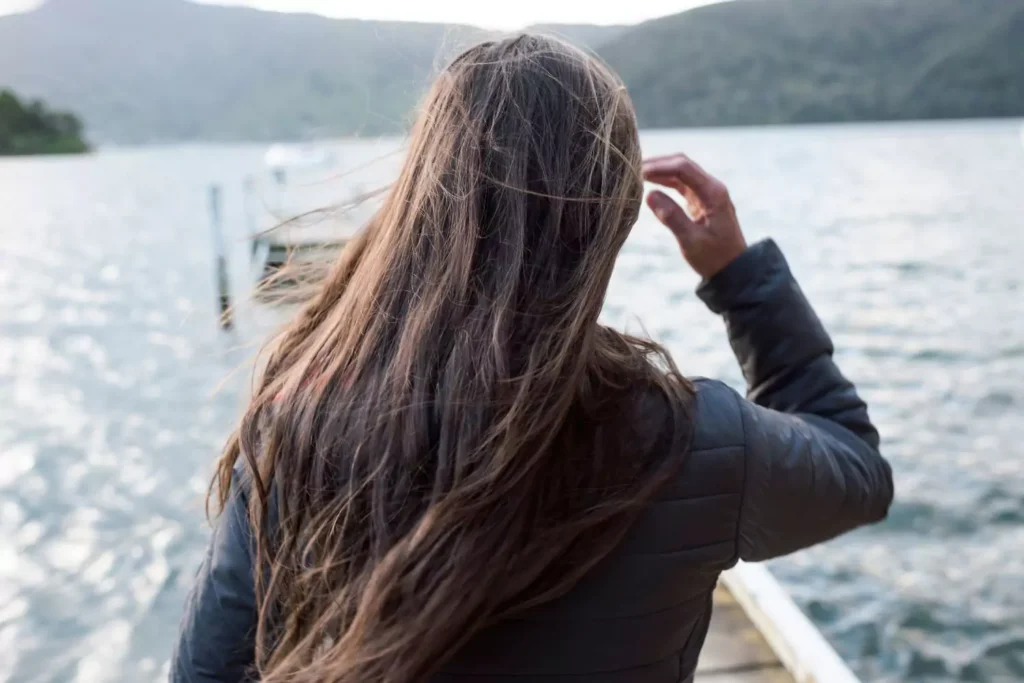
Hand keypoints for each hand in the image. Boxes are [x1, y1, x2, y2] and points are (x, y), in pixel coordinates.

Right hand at [642, 153, 746, 278]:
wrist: (733, 269)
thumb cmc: (714, 258)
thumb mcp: (691, 241)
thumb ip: (671, 217)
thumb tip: (649, 194)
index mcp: (713, 193)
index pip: (683, 169)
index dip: (659, 167)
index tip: (638, 172)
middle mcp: (712, 188)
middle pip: (683, 164)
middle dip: (658, 164)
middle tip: (633, 168)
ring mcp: (707, 193)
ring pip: (681, 172)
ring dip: (660, 170)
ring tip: (637, 173)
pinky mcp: (701, 201)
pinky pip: (682, 184)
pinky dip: (665, 181)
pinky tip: (650, 183)